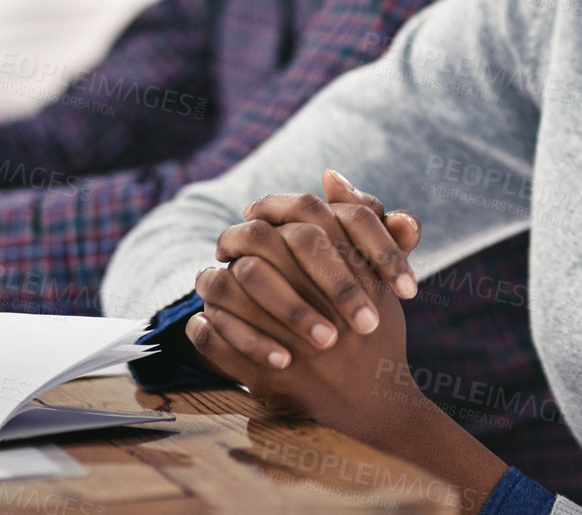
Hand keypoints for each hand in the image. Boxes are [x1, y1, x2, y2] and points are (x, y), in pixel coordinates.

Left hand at [189, 173, 505, 503]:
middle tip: (227, 241)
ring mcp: (292, 346)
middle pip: (258, 251)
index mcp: (348, 274)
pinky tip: (204, 320)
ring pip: (230, 294)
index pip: (300, 220)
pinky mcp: (268, 382)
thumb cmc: (377, 333)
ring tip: (208, 276)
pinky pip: (219, 346)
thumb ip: (359, 221)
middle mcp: (319, 306)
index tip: (255, 212)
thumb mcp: (378, 275)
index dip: (272, 209)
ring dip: (213, 282)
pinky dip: (206, 331)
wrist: (376, 409)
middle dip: (235, 240)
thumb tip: (329, 173)